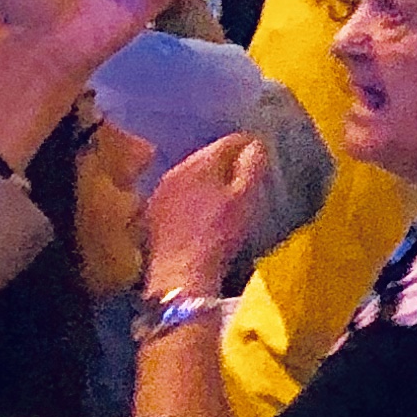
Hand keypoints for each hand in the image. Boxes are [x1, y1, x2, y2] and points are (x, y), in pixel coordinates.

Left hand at [141, 131, 269, 295]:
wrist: (181, 275)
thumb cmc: (219, 234)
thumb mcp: (246, 197)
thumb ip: (253, 164)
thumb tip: (255, 144)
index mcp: (199, 163)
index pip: (231, 141)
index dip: (251, 146)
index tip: (263, 156)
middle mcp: (175, 171)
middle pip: (208, 155)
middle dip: (228, 161)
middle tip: (247, 176)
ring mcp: (160, 192)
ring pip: (192, 174)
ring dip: (209, 179)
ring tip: (225, 194)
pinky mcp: (152, 214)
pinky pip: (179, 193)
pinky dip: (193, 195)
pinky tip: (202, 211)